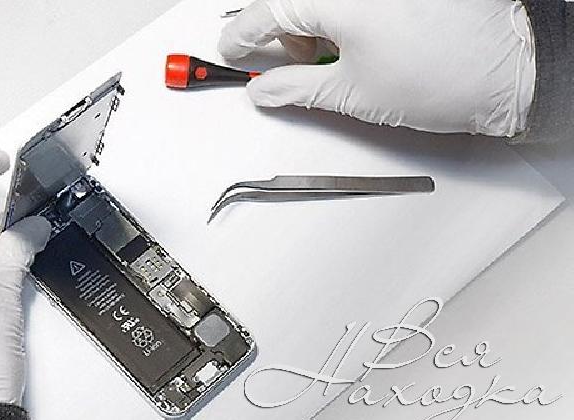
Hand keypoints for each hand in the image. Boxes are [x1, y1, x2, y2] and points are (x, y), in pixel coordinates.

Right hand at [219, 0, 535, 136]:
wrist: (504, 72)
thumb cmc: (443, 80)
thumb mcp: (351, 94)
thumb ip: (294, 88)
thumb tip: (264, 89)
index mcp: (341, 1)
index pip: (269, 11)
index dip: (243, 36)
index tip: (231, 51)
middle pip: (295, 1)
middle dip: (281, 33)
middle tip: (287, 67)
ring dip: (313, 24)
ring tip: (333, 61)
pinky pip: (353, 0)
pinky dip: (341, 17)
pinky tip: (354, 43)